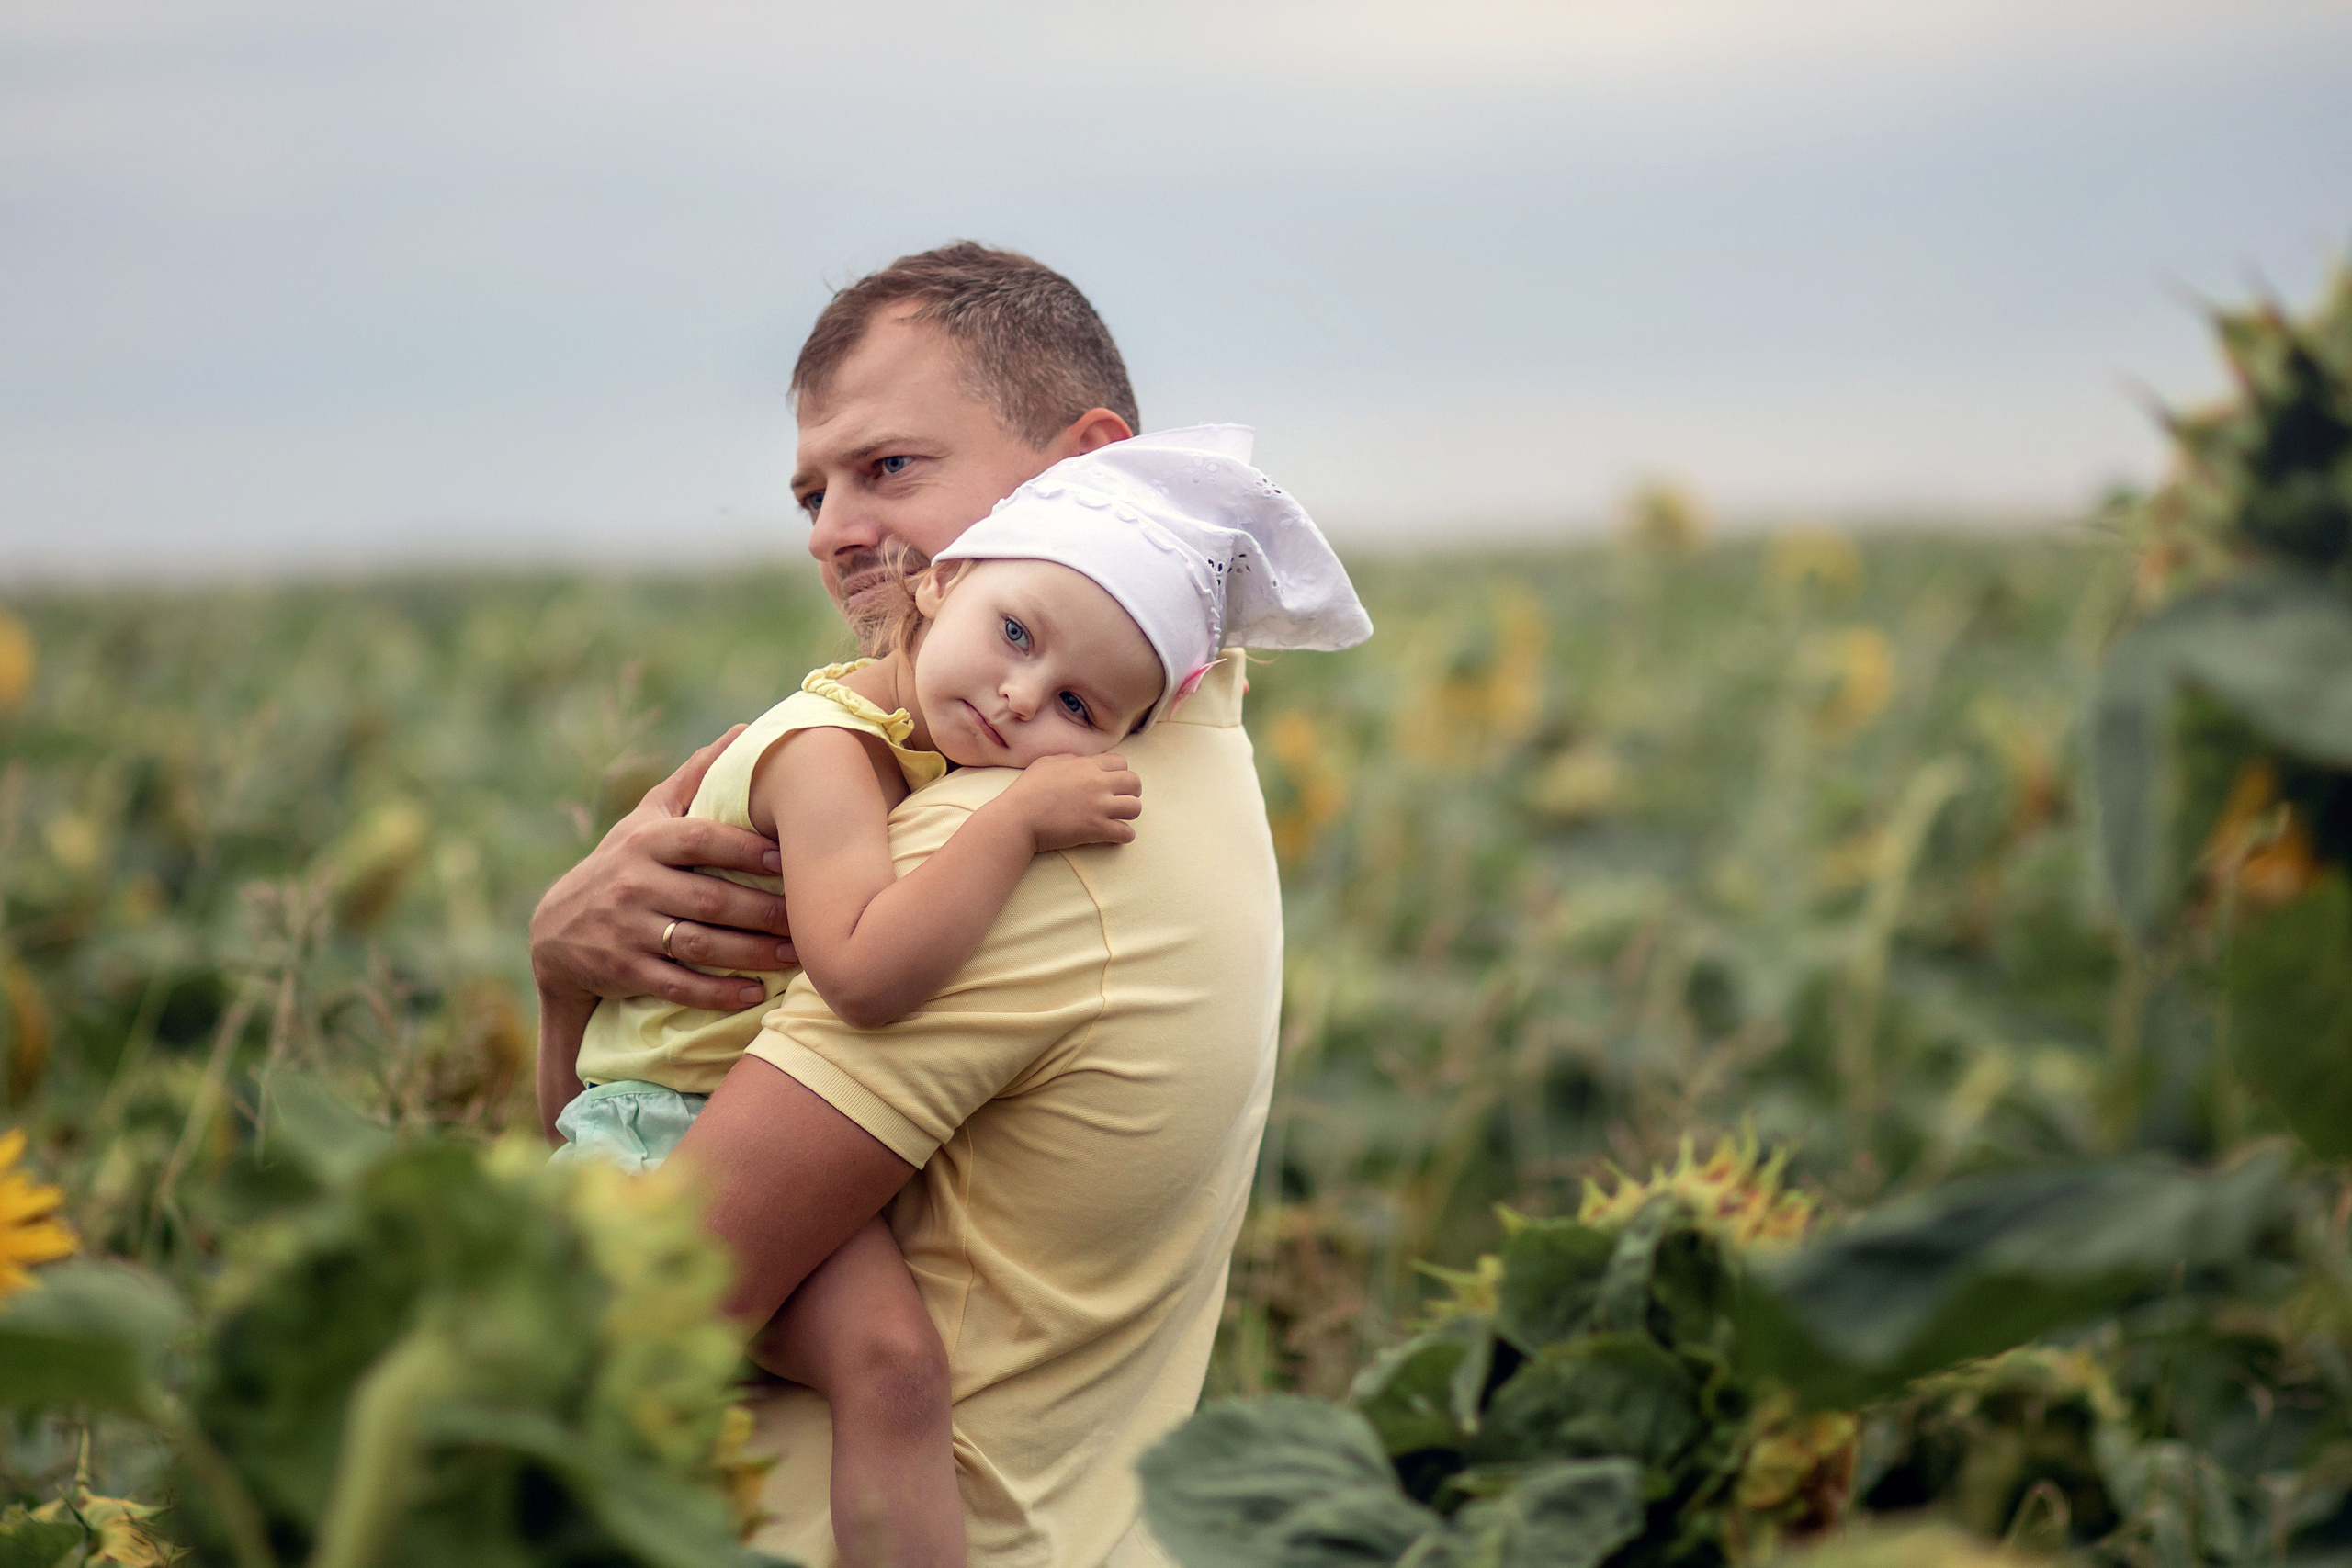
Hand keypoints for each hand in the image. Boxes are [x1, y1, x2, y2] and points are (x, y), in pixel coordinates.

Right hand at [529, 725, 799, 1013]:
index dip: (747, 848)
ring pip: (701, 945)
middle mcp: (634, 884)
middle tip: (810, 918)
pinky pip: (680, 985)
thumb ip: (693, 779)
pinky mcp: (626, 972)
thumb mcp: (646, 819)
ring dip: (753, 953)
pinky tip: (756, 991)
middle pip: (711, 899)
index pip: (701, 840)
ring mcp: (629, 931)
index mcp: (645, 841)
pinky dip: (719, 992)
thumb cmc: (622, 864)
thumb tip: (741, 732)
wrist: (555, 932)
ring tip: (796, 955)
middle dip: (766, 911)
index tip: (792, 857)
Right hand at [1000, 753, 1142, 852]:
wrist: (1017, 818)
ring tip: (1117, 818)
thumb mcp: (1047, 763)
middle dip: (1130, 792)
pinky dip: (1124, 836)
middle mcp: (1097, 783)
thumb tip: (1083, 762)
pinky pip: (1126, 834)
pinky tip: (1113, 835)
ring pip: (1135, 808)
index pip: (1122, 763)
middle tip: (1119, 801)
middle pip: (1135, 783)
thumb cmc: (1027, 790)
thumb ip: (1070, 759)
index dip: (1119, 774)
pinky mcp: (1096, 830)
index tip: (1111, 784)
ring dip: (1129, 814)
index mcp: (1087, 765)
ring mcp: (1098, 806)